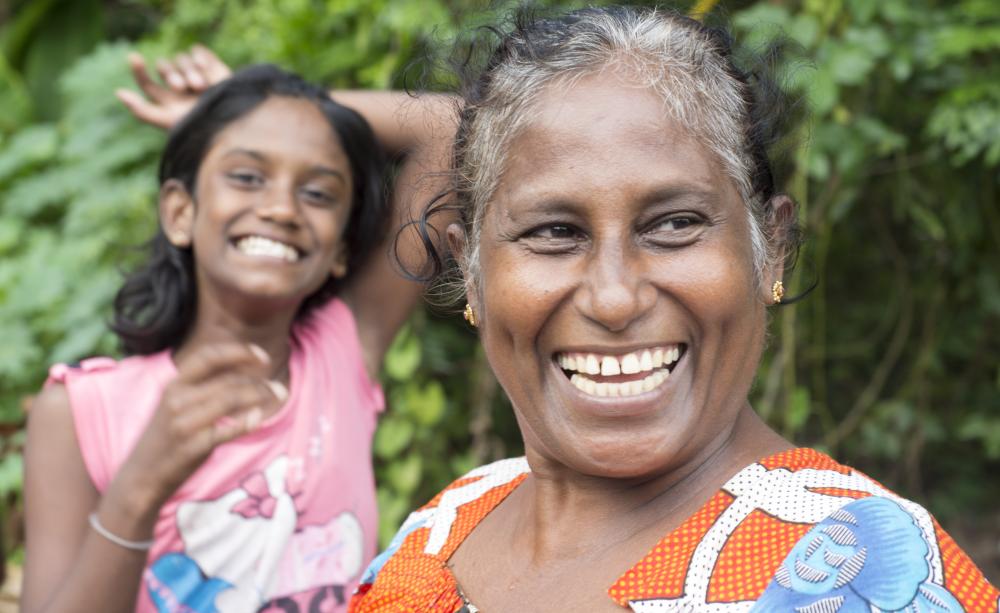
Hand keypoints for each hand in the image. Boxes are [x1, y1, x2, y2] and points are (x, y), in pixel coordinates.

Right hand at [106, 343, 285, 520]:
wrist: (141, 477)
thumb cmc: (166, 438)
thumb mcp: (176, 404)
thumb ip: (202, 386)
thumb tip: (242, 368)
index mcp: (174, 384)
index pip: (209, 356)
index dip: (239, 352)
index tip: (263, 356)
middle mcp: (177, 399)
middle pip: (228, 380)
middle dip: (259, 381)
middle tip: (279, 387)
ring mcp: (184, 423)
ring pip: (231, 399)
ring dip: (261, 395)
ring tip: (279, 396)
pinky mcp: (192, 446)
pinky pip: (227, 429)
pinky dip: (247, 421)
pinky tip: (259, 418)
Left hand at [115, 44, 231, 128]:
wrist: (235, 123)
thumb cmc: (200, 127)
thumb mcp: (168, 122)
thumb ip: (142, 111)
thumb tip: (118, 92)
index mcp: (168, 102)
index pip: (146, 82)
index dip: (138, 70)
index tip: (135, 57)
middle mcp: (180, 87)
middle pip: (164, 68)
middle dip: (170, 75)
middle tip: (181, 87)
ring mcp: (196, 75)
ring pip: (180, 60)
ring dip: (188, 71)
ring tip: (201, 86)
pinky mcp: (212, 66)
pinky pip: (196, 52)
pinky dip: (199, 59)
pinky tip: (206, 70)